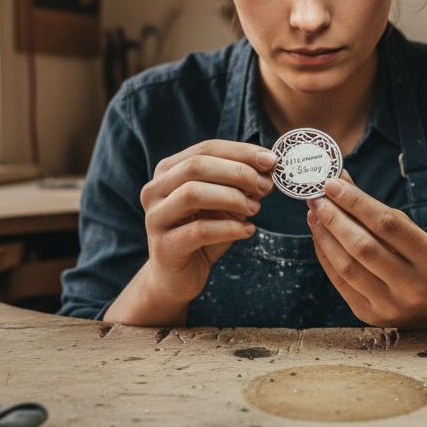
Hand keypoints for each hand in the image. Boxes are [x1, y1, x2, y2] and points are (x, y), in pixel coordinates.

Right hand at [139, 140, 277, 303]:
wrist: (176, 278)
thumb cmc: (202, 235)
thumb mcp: (224, 204)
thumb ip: (240, 185)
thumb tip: (269, 168)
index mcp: (168, 172)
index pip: (205, 149)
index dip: (240, 152)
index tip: (271, 161)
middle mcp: (155, 190)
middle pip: (196, 166)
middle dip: (237, 172)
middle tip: (265, 186)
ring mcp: (155, 218)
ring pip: (193, 194)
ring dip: (232, 198)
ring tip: (255, 208)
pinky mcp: (164, 247)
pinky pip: (199, 231)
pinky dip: (229, 228)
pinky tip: (248, 230)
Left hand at [306, 174, 426, 327]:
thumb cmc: (424, 265)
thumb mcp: (415, 236)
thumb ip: (379, 211)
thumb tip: (342, 182)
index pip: (387, 224)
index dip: (356, 202)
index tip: (333, 184)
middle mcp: (412, 284)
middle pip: (363, 246)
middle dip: (334, 218)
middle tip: (316, 197)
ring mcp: (390, 304)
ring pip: (347, 266)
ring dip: (325, 236)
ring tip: (314, 214)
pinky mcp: (370, 316)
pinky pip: (340, 283)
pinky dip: (326, 256)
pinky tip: (319, 237)